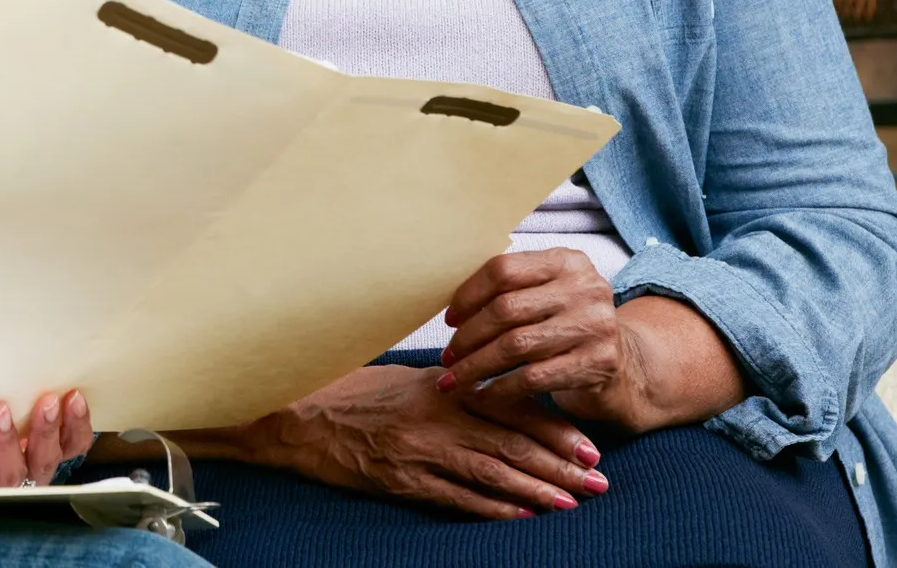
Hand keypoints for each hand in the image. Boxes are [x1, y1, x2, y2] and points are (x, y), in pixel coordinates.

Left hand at [0, 390, 93, 490]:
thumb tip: (9, 345)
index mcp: (24, 442)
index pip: (66, 442)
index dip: (76, 424)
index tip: (73, 393)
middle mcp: (12, 466)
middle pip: (49, 461)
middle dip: (50, 431)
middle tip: (46, 400)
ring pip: (16, 474)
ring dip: (11, 441)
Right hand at [238, 364, 606, 519]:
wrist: (298, 416)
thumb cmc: (353, 395)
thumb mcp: (406, 381)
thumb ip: (452, 390)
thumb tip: (498, 399)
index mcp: (441, 386)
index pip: (510, 408)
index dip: (553, 428)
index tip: (588, 445)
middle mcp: (435, 415)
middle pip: (511, 442)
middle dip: (559, 463)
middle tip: (599, 480)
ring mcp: (419, 450)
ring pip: (492, 471)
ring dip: (538, 489)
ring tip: (573, 502)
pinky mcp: (401, 480)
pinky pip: (457, 497)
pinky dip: (494, 508)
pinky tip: (523, 516)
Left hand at [437, 249, 635, 423]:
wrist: (625, 365)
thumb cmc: (566, 326)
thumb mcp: (548, 295)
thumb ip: (511, 289)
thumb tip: (450, 306)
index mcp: (566, 261)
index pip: (503, 269)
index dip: (468, 295)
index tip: (449, 320)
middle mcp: (586, 287)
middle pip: (506, 309)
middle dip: (468, 336)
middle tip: (447, 356)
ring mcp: (596, 325)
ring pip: (516, 346)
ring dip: (477, 365)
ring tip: (455, 378)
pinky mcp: (599, 363)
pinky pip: (534, 377)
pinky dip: (501, 388)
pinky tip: (483, 394)